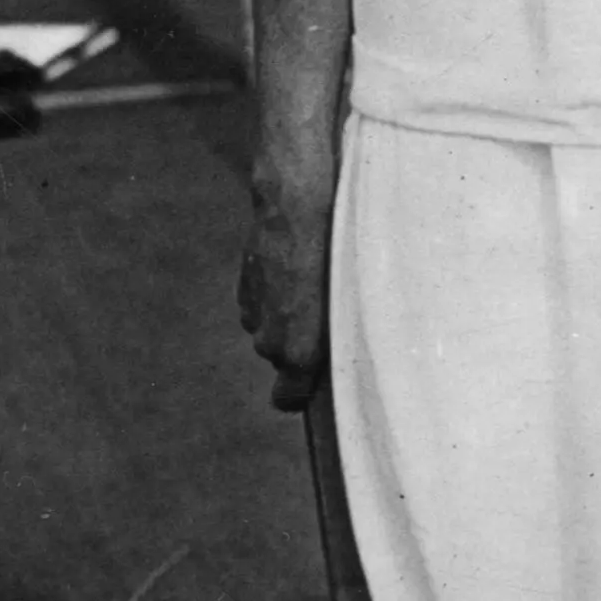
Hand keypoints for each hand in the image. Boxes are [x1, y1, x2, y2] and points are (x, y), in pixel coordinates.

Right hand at [238, 181, 331, 409]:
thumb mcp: (353, 298)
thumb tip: (354, 358)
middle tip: (331, 315)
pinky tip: (298, 269)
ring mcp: (254, 314)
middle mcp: (269, 339)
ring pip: (274, 329)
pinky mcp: (245, 288)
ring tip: (317, 285)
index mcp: (298, 349)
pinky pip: (264, 305)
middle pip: (285, 358)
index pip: (287, 398)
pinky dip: (278, 294)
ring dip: (291, 316)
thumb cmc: (337, 249)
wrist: (295, 202)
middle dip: (304, 343)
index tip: (314, 385)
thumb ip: (346, 335)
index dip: (299, 395)